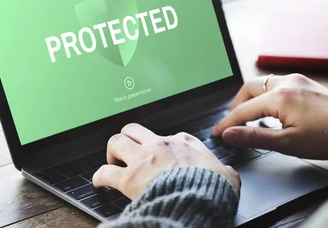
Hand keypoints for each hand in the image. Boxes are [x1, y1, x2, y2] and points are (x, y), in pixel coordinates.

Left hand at [93, 123, 240, 198]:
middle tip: (127, 150)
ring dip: (112, 151)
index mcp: (184, 142)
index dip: (163, 145)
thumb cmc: (213, 187)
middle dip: (128, 137)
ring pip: (116, 141)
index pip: (169, 136)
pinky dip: (99, 176)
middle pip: (134, 129)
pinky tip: (99, 181)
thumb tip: (228, 175)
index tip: (162, 155)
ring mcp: (143, 159)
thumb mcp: (227, 174)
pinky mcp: (130, 178)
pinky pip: (105, 172)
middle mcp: (160, 145)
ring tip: (112, 160)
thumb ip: (224, 170)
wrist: (200, 198)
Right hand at [211, 74, 327, 159]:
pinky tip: (270, 110)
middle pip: (249, 88)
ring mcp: (296, 80)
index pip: (243, 110)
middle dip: (236, 105)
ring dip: (251, 99)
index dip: (227, 123)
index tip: (216, 134)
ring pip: (262, 83)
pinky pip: (276, 84)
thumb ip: (255, 137)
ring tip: (249, 118)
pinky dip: (265, 95)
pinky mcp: (305, 83)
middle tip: (232, 123)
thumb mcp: (288, 143)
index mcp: (279, 97)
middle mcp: (285, 83)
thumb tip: (230, 134)